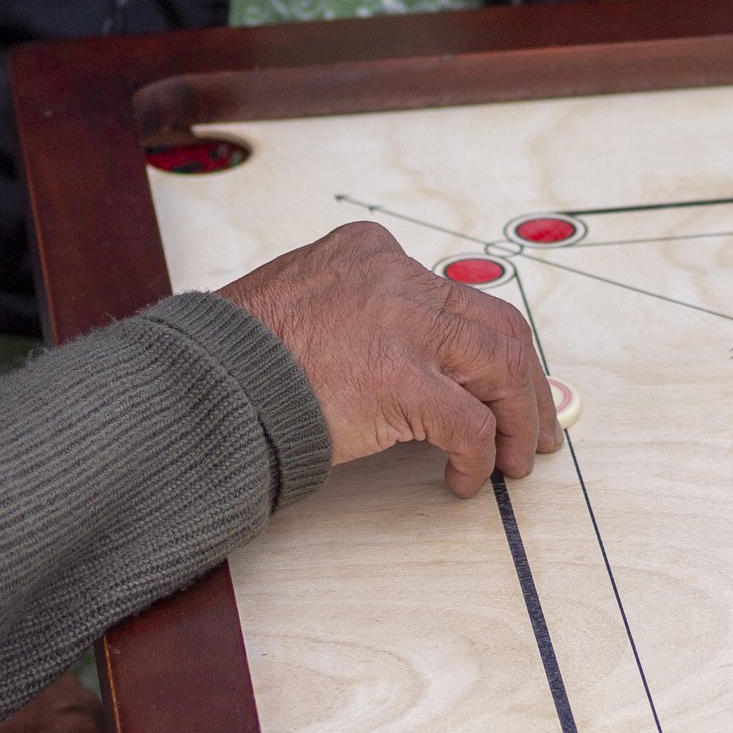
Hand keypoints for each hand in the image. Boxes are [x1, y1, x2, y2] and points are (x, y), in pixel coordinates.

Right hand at [217, 221, 558, 496]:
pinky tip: (464, 479)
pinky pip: (469, 424)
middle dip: (527, 383)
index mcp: (370, 252)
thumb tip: (421, 365)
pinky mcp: (400, 379)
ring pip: (502, 366)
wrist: (200, 383)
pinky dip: (478, 457)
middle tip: (533, 426)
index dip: (490, 348)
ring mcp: (401, 325)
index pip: (457, 297)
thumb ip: (363, 317)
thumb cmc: (238, 358)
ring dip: (518, 419)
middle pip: (497, 325)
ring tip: (514, 459)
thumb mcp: (305, 304)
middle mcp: (394, 277)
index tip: (500, 382)